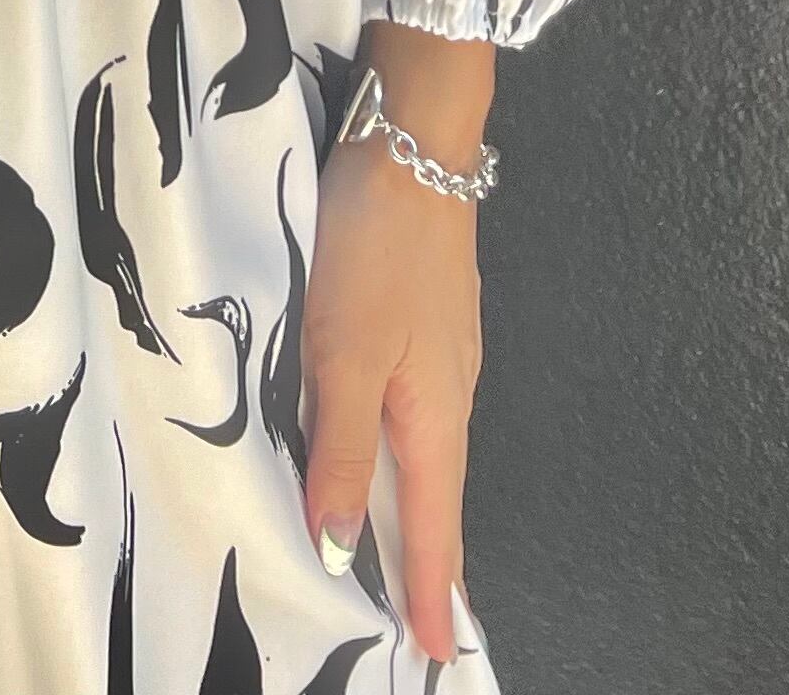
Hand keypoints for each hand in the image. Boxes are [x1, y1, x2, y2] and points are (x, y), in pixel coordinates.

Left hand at [300, 63, 484, 661]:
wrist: (415, 143)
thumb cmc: (378, 248)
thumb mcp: (344, 350)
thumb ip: (341, 447)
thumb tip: (339, 544)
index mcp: (433, 414)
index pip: (433, 527)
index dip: (430, 591)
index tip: (440, 655)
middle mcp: (449, 394)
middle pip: (439, 498)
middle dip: (432, 564)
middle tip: (427, 625)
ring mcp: (444, 354)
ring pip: (428, 454)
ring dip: (419, 511)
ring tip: (408, 560)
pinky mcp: (429, 320)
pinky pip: (419, 414)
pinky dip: (407, 455)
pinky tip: (389, 454)